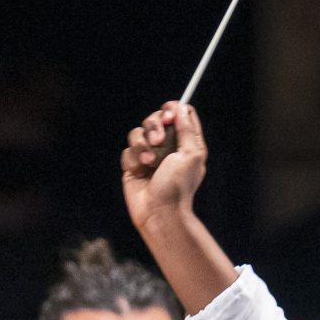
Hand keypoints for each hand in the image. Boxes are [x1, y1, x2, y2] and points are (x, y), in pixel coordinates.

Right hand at [123, 101, 207, 230]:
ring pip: (137, 133)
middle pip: (155, 119)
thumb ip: (187, 129)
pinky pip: (128, 150)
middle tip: (158, 140)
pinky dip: (134, 160)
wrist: (159, 212)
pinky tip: (141, 172)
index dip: (173, 109)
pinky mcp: (133, 165)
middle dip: (154, 125)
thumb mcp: (190, 155)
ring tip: (150, 163)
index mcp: (185, 143)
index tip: (169, 114)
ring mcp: (149, 155)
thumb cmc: (178, 186)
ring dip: (142, 146)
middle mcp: (167, 147)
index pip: (179, 114)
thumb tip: (181, 108)